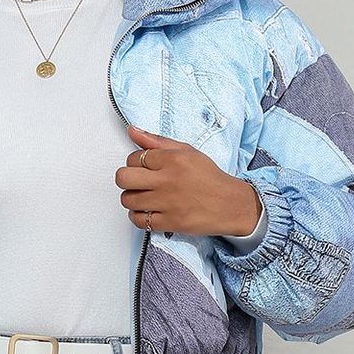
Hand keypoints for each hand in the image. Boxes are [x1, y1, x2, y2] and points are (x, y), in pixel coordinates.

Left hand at [115, 123, 261, 239]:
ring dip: (131, 198)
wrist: (229, 204)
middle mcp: (168, 180)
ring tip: (143, 197)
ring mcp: (167, 203)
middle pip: (123, 178)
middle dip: (126, 179)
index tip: (143, 168)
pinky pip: (139, 221)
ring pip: (128, 200)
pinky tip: (147, 211)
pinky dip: (139, 217)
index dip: (135, 163)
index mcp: (172, 159)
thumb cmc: (208, 177)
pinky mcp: (169, 222)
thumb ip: (157, 141)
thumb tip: (132, 131)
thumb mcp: (186, 151)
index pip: (134, 158)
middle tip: (135, 182)